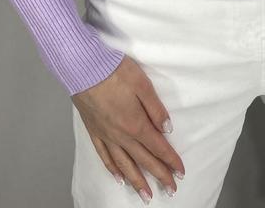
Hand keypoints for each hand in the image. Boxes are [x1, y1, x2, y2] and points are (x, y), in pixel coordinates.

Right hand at [71, 55, 184, 201]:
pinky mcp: (94, 131)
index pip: (158, 147)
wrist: (84, 68)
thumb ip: (156, 109)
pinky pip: (105, 156)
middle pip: (144, 160)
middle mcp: (121, 135)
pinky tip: (119, 178)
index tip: (181, 173)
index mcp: (136, 124)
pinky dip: (113, 169)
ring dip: (137, 181)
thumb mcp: (143, 85)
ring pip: (124, 164)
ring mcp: (106, 135)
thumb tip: (167, 129)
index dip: (171, 161)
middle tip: (171, 190)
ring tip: (146, 195)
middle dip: (159, 175)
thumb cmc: (115, 72)